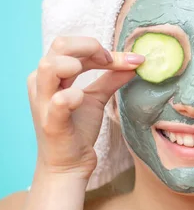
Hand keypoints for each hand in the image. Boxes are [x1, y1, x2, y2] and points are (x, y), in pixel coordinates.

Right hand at [29, 36, 143, 179]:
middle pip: (60, 45)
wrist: (70, 164)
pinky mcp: (52, 123)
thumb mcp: (96, 97)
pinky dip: (73, 95)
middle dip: (91, 47)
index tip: (128, 59)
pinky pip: (58, 101)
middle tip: (111, 63)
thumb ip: (111, 78)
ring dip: (77, 64)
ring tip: (96, 74)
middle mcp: (42, 83)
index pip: (72, 46)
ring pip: (50, 66)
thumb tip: (134, 62)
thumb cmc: (77, 128)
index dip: (100, 48)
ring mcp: (44, 102)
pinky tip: (83, 98)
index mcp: (51, 74)